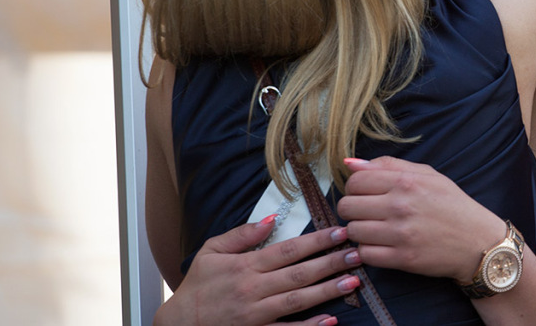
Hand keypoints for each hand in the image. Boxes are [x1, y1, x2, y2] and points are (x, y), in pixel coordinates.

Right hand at [153, 216, 361, 325]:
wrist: (179, 325)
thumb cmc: (197, 287)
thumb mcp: (211, 252)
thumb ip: (242, 235)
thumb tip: (271, 220)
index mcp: (246, 266)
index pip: (288, 250)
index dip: (316, 240)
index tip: (339, 231)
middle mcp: (254, 290)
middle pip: (299, 274)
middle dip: (331, 263)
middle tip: (357, 253)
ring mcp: (257, 315)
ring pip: (298, 301)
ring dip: (327, 291)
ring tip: (353, 281)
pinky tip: (331, 320)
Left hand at [336, 156, 505, 283]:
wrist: (478, 242)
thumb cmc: (453, 206)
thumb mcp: (427, 175)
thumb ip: (388, 165)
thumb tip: (349, 163)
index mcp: (406, 182)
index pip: (355, 181)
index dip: (354, 187)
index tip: (363, 194)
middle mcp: (401, 206)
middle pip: (347, 206)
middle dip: (351, 209)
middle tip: (366, 213)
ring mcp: (401, 234)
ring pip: (352, 231)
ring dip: (358, 231)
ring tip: (374, 230)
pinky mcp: (403, 258)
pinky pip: (365, 254)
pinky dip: (367, 251)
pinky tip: (379, 246)